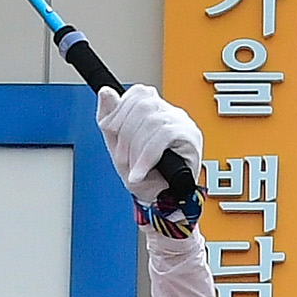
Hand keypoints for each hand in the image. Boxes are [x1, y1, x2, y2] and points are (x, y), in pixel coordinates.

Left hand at [94, 84, 204, 218]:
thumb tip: (105, 91)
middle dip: (125, 134)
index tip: (110, 131)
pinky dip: (147, 156)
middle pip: (144, 105)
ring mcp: (184, 124)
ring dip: (136, 148)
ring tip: (133, 168)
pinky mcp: (191, 139)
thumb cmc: (145, 178)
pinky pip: (165, 136)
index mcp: (156, 111)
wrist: (161, 204)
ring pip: (154, 121)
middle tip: (122, 158)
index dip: (120, 110)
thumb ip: (110, 120)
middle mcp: (172, 113)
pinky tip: (141, 171)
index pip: (138, 93)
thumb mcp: (118, 148)